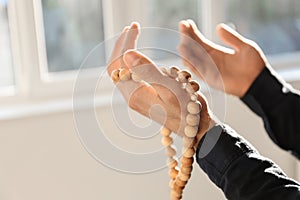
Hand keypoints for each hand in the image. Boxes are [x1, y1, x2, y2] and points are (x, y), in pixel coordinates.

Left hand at [107, 22, 213, 146]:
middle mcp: (131, 95)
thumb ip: (147, 71)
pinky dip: (136, 61)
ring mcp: (137, 96)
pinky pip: (134, 75)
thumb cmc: (186, 109)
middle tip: (131, 27)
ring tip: (133, 34)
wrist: (195, 128)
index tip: (135, 27)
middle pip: (116, 66)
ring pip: (124, 70)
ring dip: (128, 51)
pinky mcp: (144, 96)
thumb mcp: (169, 88)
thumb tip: (127, 54)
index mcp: (134, 93)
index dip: (125, 43)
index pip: (119, 63)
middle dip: (122, 44)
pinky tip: (144, 56)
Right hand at [178, 19, 266, 96]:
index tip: (186, 23)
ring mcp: (209, 70)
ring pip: (193, 60)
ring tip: (182, 44)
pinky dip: (192, 66)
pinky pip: (198, 72)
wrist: (259, 82)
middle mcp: (210, 61)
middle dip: (187, 38)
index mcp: (217, 52)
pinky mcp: (211, 80)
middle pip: (194, 48)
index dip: (192, 32)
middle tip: (182, 28)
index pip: (200, 41)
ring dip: (186, 52)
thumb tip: (218, 27)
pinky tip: (186, 58)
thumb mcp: (244, 46)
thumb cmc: (254, 65)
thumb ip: (231, 38)